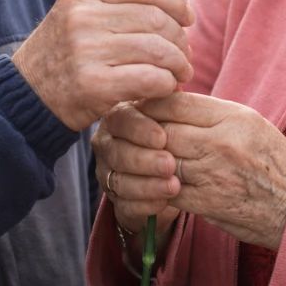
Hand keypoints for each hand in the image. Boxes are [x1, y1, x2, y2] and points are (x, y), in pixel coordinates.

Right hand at [12, 0, 193, 130]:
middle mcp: (82, 17)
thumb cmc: (64, 57)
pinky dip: (166, 83)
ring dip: (178, 63)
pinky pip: (149, 78)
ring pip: (157, 48)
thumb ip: (126, 4)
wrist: (26, 98)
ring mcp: (86, 50)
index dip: (175, 1)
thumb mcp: (84, 19)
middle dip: (179, 38)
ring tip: (180, 73)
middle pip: (155, 18)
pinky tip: (165, 88)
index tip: (187, 18)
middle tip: (184, 55)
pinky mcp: (93, 85)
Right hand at [92, 101, 181, 244]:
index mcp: (119, 118)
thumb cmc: (172, 136)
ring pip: (120, 180)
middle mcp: (107, 144)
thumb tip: (178, 80)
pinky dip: (146, 205)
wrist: (172, 176)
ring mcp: (108, 174)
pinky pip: (125, 206)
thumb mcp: (172, 116)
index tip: (162, 137)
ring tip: (174, 185)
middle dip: (145, 159)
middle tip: (170, 164)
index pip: (121, 119)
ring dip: (148, 184)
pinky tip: (165, 202)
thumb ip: (171, 101)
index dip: (139, 128)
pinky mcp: (116, 202)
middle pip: (117, 152)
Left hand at [141, 93, 285, 249]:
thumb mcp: (247, 122)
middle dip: (141, 132)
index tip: (139, 107)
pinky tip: (149, 184)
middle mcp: (222, 142)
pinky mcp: (208, 203)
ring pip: (160, 161)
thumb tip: (166, 103)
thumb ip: (208, 113)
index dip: (150, 104)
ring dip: (143, 161)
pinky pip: (167, 192)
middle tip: (127, 133)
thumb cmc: (271, 159)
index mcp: (232, 116)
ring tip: (134, 158)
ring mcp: (214, 174)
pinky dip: (154, 188)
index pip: (175, 103)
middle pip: (162, 130)